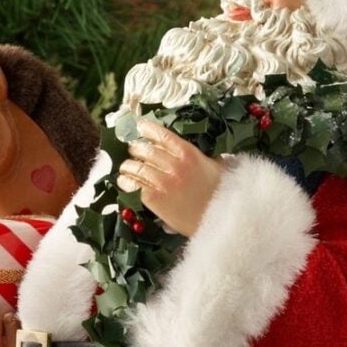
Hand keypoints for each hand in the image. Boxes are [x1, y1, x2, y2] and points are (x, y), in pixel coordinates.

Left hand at [117, 119, 224, 236]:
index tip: (140, 126)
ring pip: (136, 167)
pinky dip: (125, 182)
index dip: (148, 129)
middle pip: (146, 150)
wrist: (220, 220)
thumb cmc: (221, 195)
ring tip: (125, 168)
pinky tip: (124, 182)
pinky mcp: (155, 199)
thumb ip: (208, 158)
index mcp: (189, 153)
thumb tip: (207, 155)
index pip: (162, 135)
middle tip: (133, 150)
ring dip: (127, 166)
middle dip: (136, 149)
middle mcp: (174, 165)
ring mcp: (163, 182)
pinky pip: (133, 186)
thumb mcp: (218, 167)